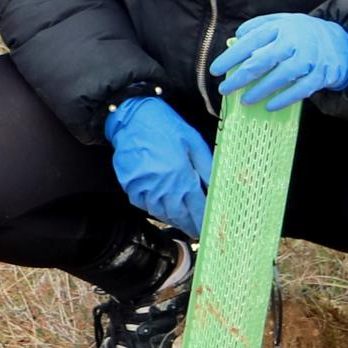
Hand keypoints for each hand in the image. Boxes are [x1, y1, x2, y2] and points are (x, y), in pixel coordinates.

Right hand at [104, 97, 211, 237]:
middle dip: (189, 225)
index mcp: (181, 176)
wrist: (131, 116)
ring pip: (161, 213)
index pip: (197, 207)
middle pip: (179, 215)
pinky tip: (161, 208)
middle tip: (196, 231)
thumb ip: (206, 167)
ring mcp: (144, 188)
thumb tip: (217, 187)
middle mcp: (163, 186)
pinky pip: (143, 204)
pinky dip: (154, 209)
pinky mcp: (129, 185)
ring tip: (181, 222)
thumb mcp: (193, 141)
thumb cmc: (165, 126)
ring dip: (173, 220)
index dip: (204, 220)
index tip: (208, 229)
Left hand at [211, 12, 347, 111]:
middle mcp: (294, 41)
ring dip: (260, 90)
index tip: (215, 70)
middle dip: (241, 76)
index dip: (231, 56)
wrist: (340, 40)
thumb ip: (257, 27)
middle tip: (225, 89)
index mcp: (280, 26)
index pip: (250, 41)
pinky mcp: (321, 74)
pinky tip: (268, 105)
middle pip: (263, 59)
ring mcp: (309, 58)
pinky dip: (284, 99)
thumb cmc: (301, 32)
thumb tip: (235, 39)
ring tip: (244, 99)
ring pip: (281, 76)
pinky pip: (300, 90)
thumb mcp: (280, 21)